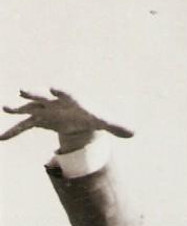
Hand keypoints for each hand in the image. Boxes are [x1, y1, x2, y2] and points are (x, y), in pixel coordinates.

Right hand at [0, 88, 132, 146]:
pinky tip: (1, 139)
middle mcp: (54, 101)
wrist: (78, 116)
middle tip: (23, 90)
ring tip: (6, 108)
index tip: (53, 86)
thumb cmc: (91, 115)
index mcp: (71, 98)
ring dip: (17, 108)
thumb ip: (116, 126)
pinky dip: (13, 132)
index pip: (66, 92)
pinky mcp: (38, 120)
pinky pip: (23, 126)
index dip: (60, 89)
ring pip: (29, 107)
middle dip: (33, 92)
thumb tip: (134, 133)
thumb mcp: (103, 121)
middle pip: (42, 95)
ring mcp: (44, 110)